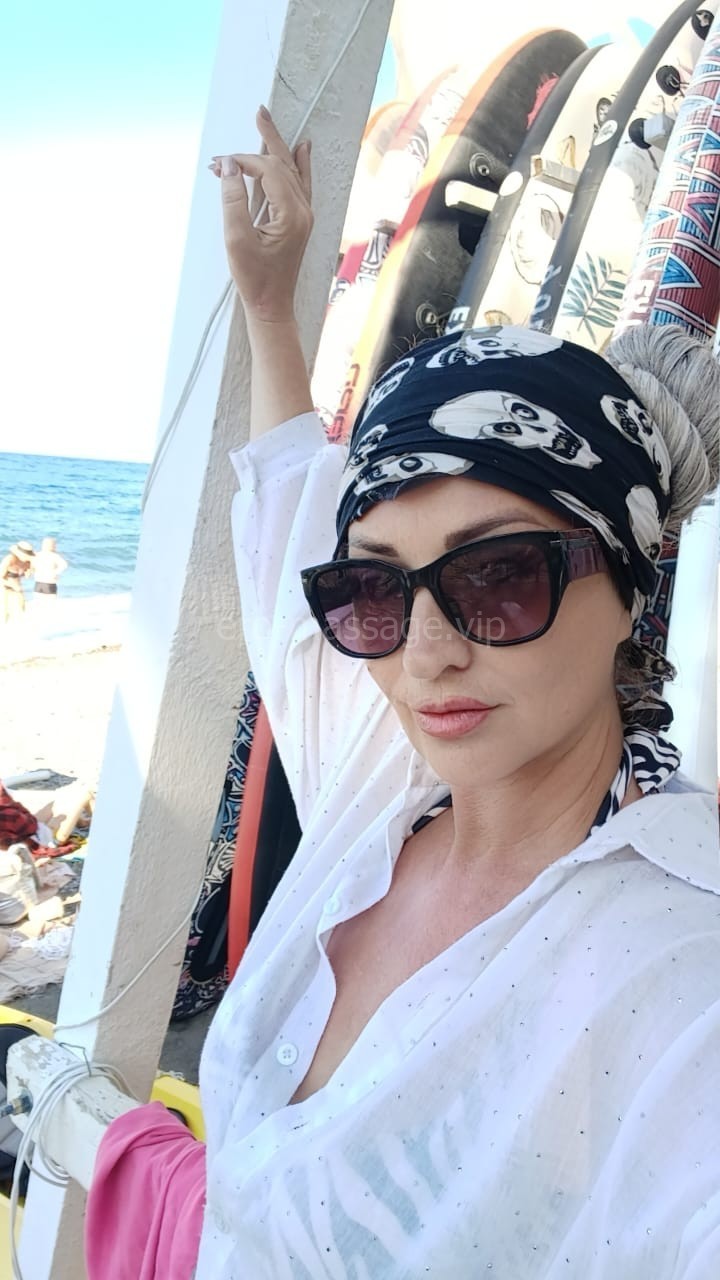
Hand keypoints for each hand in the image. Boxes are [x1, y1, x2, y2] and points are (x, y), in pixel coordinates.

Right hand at [210, 107, 312, 323]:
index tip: (219, 166)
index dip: (243, 161)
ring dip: (276, 148)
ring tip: (267, 123)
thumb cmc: (255, 279)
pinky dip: (299, 164)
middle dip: (262, 144)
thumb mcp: (236, 240)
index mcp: (292, 214)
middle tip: (257, 114)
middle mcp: (303, 211)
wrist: (272, 306)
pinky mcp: (299, 221)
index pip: (268, 171)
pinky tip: (301, 149)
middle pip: (283, 164)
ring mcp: (304, 216)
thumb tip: (230, 166)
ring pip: (292, 170)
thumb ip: (232, 199)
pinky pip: (302, 184)